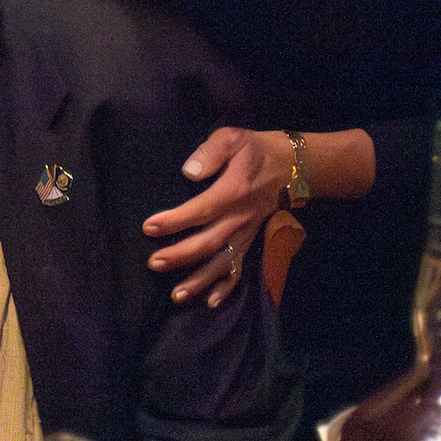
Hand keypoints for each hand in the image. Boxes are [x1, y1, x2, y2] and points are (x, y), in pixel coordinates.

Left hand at [142, 127, 292, 307]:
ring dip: (200, 280)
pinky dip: (227, 287)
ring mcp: (247, 233)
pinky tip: (211, 302)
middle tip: (154, 263)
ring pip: (223, 262)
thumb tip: (188, 172)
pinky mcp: (251, 241)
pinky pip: (240, 268)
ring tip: (176, 295)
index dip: (175, 221)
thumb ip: (210, 152)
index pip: (201, 209)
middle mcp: (241, 217)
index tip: (149, 227)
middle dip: (181, 255)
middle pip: (209, 242)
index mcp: (235, 191)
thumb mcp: (233, 137)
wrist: (291, 166)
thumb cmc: (254, 150)